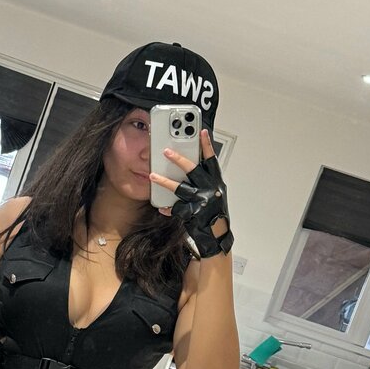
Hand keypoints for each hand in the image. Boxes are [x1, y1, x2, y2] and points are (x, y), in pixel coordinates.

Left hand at [149, 129, 232, 257]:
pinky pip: (176, 208)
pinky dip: (168, 208)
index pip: (211, 160)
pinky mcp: (193, 213)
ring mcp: (202, 201)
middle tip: (166, 151)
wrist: (216, 236)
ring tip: (152, 176)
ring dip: (164, 181)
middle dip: (179, 159)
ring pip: (180, 188)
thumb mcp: (215, 194)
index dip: (207, 145)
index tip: (201, 132)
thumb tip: (191, 166)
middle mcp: (211, 189)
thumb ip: (205, 181)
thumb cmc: (214, 214)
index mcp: (216, 182)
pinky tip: (162, 208)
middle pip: (193, 170)